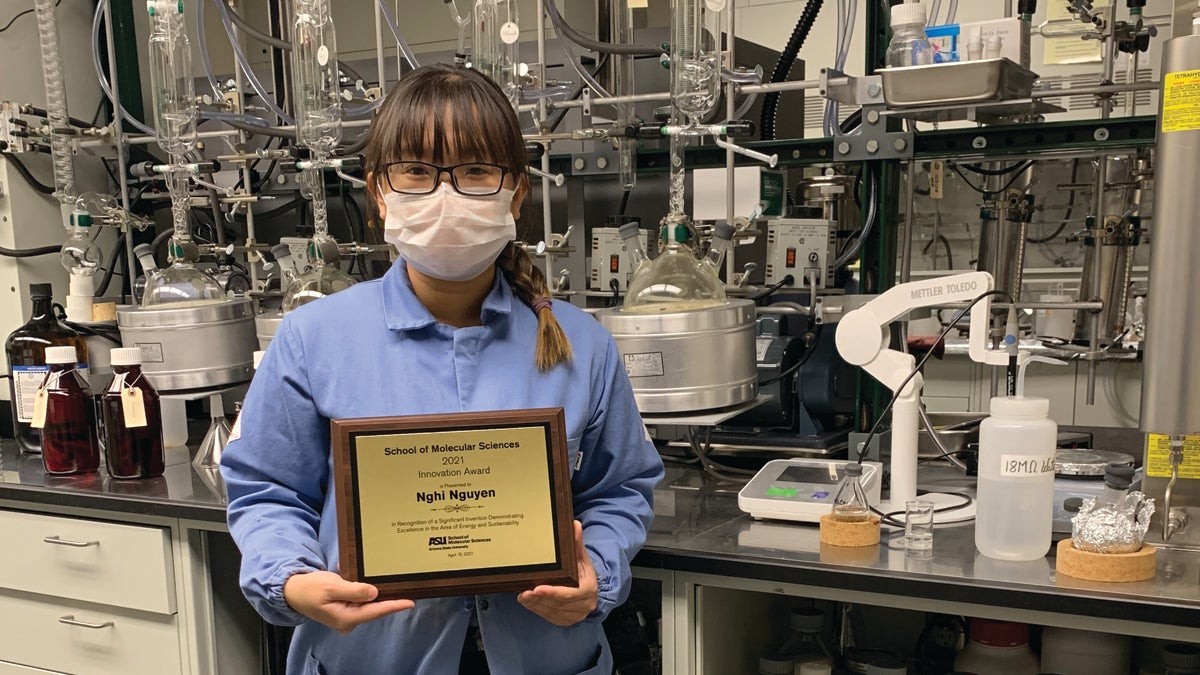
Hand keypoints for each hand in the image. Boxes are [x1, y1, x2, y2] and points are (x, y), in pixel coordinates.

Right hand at [283, 570, 413, 633]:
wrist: (294, 591)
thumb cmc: (310, 588)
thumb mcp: (332, 587)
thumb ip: (354, 590)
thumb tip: (374, 592)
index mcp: (346, 618)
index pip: (375, 611)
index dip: (394, 605)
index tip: (410, 602)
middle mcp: (349, 620)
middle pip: (374, 607)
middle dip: (387, 596)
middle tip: (404, 585)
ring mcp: (347, 615)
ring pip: (369, 602)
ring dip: (376, 591)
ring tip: (390, 580)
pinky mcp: (346, 608)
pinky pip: (361, 599)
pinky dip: (364, 589)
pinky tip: (368, 579)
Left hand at [517, 521, 597, 626]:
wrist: (591, 590)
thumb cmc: (583, 572)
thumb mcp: (582, 557)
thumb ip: (577, 543)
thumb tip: (574, 524)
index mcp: (588, 591)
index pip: (569, 594)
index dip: (553, 592)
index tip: (538, 588)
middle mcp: (582, 606)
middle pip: (558, 604)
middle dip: (540, 599)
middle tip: (524, 592)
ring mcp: (573, 616)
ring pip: (551, 611)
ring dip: (535, 604)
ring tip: (523, 595)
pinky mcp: (563, 621)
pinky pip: (547, 616)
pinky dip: (536, 609)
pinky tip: (526, 601)